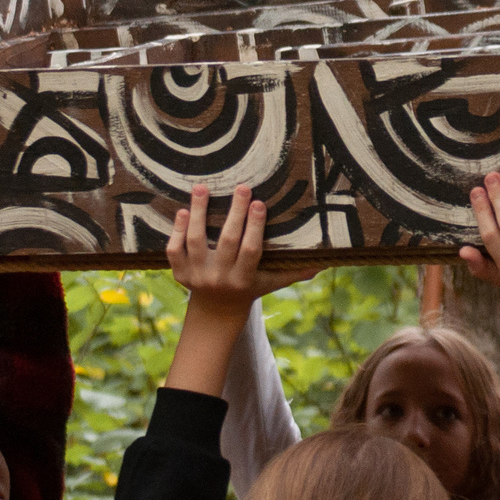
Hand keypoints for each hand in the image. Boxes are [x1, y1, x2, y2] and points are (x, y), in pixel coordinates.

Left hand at [167, 184, 319, 316]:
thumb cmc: (250, 288)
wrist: (216, 311)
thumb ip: (295, 272)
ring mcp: (196, 275)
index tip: (259, 202)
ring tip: (201, 188)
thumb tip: (325, 262)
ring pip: (195, 241)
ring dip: (197, 213)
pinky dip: (176, 230)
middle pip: (226, 242)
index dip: (254, 227)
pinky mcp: (179, 272)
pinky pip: (174, 250)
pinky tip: (182, 211)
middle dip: (234, 213)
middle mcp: (219, 278)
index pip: (250, 250)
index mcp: (244, 279)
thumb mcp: (272, 283)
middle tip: (241, 187)